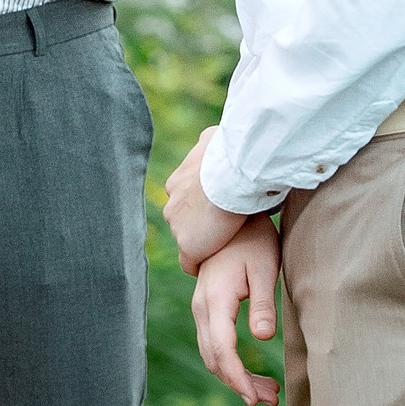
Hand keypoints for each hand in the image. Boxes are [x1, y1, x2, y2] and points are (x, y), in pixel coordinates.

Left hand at [164, 126, 249, 272]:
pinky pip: (190, 262)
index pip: (185, 200)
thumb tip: (210, 140)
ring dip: (203, 243)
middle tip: (223, 229)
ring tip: (223, 246)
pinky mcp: (188, 245)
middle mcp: (171, 202)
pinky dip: (200, 264)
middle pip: (183, 221)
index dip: (201, 207)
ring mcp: (177, 225)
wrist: (232, 173)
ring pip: (187, 240)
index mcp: (177, 182)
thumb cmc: (229, 154)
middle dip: (199, 226)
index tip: (217, 210)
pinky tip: (212, 265)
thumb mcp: (213, 140)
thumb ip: (208, 144)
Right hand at [191, 214, 281, 405]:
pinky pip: (212, 341)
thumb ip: (263, 303)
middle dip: (239, 383)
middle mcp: (202, 305)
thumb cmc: (254, 239)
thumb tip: (263, 337)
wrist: (231, 210)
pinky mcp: (207, 303)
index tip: (256, 399)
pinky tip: (249, 369)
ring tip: (267, 391)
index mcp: (215, 299)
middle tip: (270, 399)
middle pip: (213, 357)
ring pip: (211, 351)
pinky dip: (229, 360)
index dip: (237, 378)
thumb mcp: (265, 268)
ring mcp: (201, 304)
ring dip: (235, 375)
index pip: (221, 350)